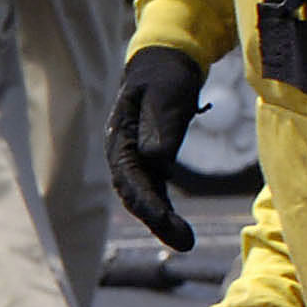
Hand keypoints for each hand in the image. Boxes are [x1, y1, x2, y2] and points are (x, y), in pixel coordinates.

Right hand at [106, 42, 210, 253]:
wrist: (163, 63)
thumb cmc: (165, 75)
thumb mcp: (166, 94)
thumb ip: (161, 124)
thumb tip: (156, 159)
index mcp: (120, 139)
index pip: (129, 177)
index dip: (146, 201)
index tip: (165, 220)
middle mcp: (122, 155)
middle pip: (134, 195)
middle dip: (156, 221)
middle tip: (184, 242)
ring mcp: (135, 160)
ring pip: (143, 198)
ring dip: (161, 222)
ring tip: (187, 243)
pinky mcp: (150, 163)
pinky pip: (154, 192)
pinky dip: (165, 211)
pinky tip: (180, 228)